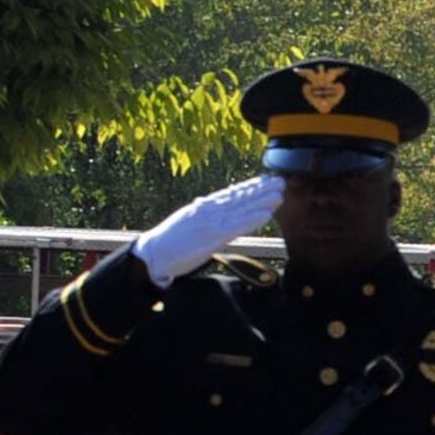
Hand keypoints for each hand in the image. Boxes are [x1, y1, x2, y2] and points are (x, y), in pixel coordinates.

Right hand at [129, 176, 280, 282]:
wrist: (154, 254)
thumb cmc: (171, 241)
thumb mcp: (188, 223)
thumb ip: (200, 214)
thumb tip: (205, 203)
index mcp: (203, 208)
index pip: (229, 195)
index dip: (248, 187)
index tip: (265, 180)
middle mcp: (208, 211)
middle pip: (238, 198)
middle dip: (260, 190)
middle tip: (280, 182)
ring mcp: (210, 223)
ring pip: (240, 209)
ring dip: (261, 201)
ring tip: (279, 195)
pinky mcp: (211, 237)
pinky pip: (235, 227)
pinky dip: (252, 220)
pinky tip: (266, 215)